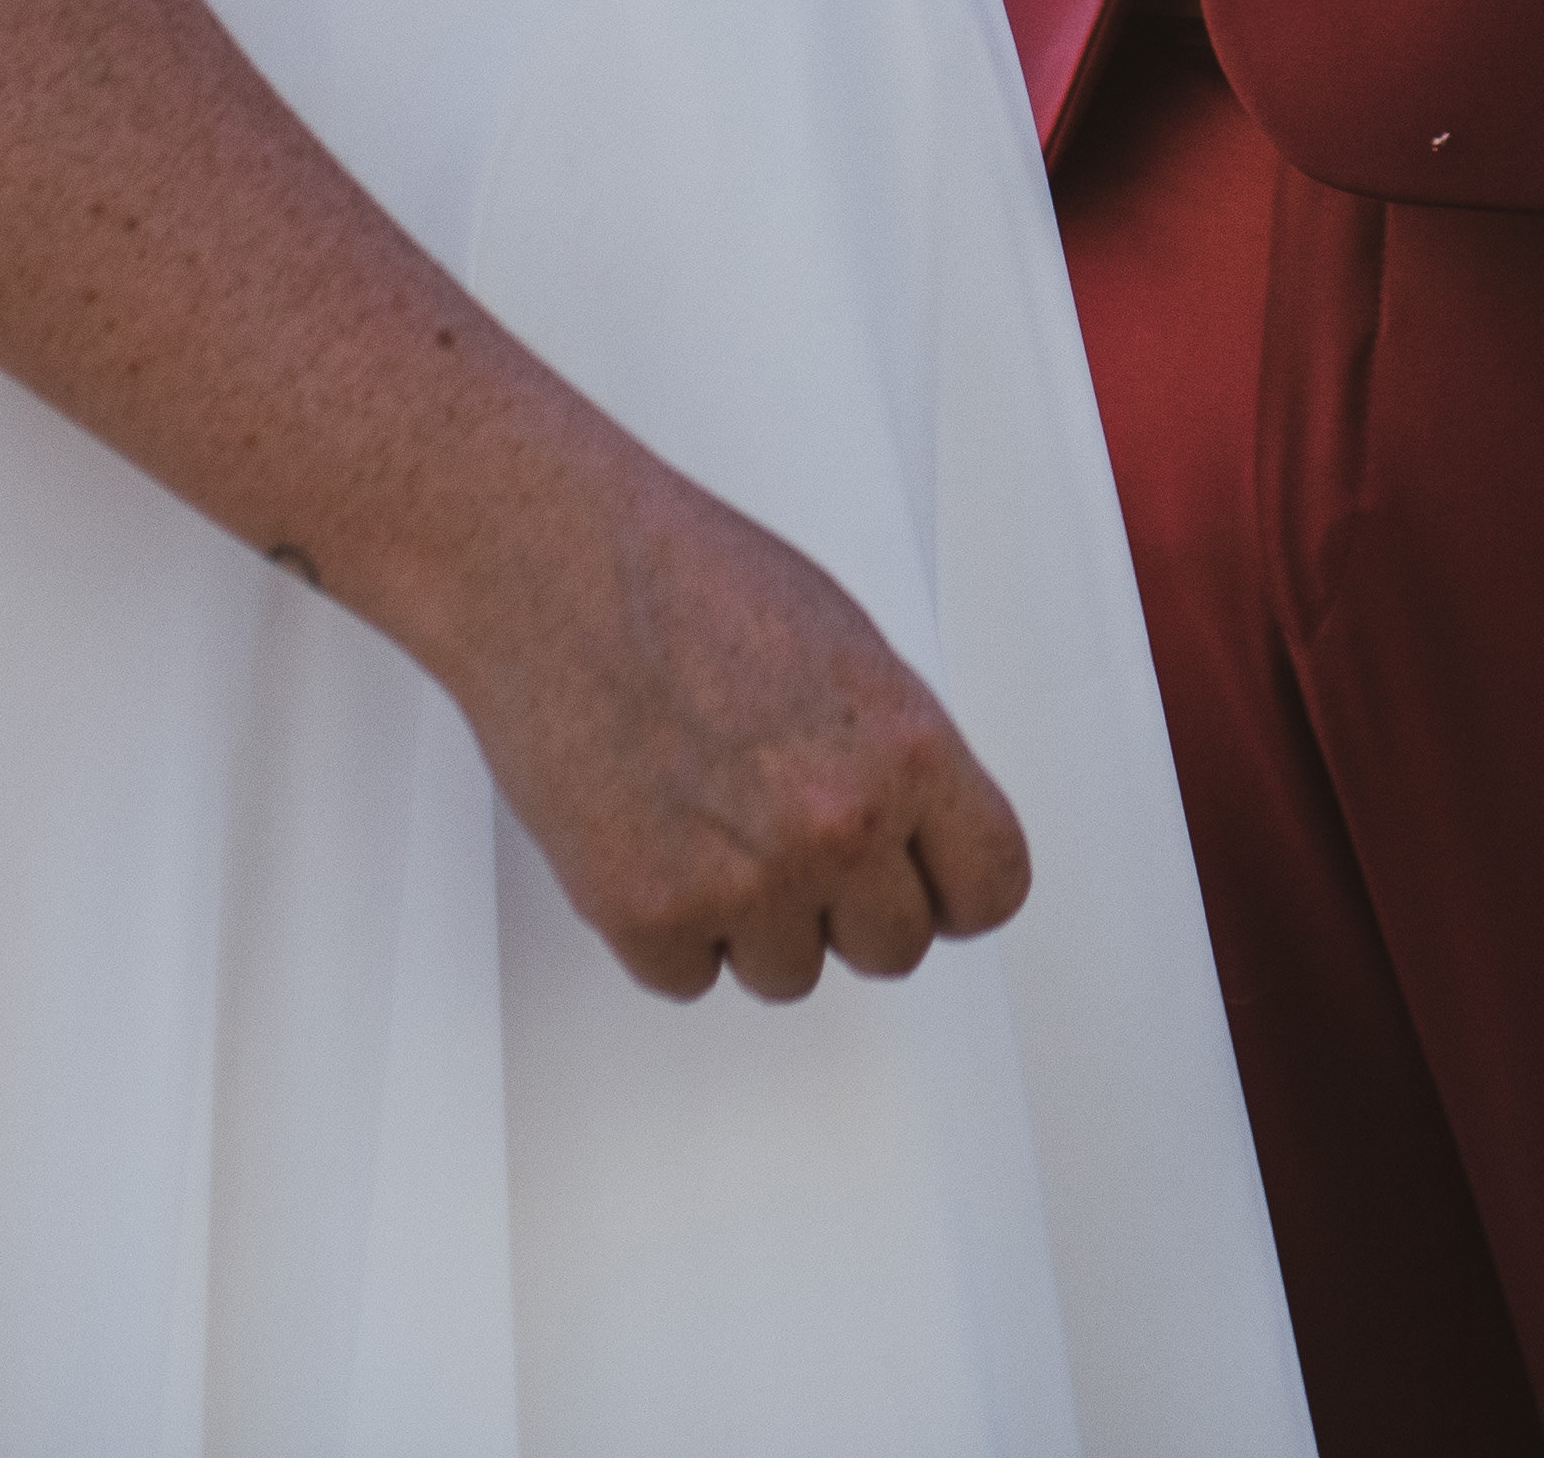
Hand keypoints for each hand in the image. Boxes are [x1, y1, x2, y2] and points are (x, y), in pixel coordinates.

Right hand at [434, 447, 1036, 1003]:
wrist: (552, 566)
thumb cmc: (688, 581)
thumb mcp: (847, 651)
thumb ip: (895, 758)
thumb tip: (917, 836)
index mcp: (906, 749)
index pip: (990, 887)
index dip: (952, 889)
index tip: (922, 882)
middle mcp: (837, 825)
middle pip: (895, 948)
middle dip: (850, 908)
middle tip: (792, 841)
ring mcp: (744, 880)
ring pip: (789, 973)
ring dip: (754, 920)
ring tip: (705, 815)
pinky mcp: (647, 914)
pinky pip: (689, 976)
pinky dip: (667, 927)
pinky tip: (648, 833)